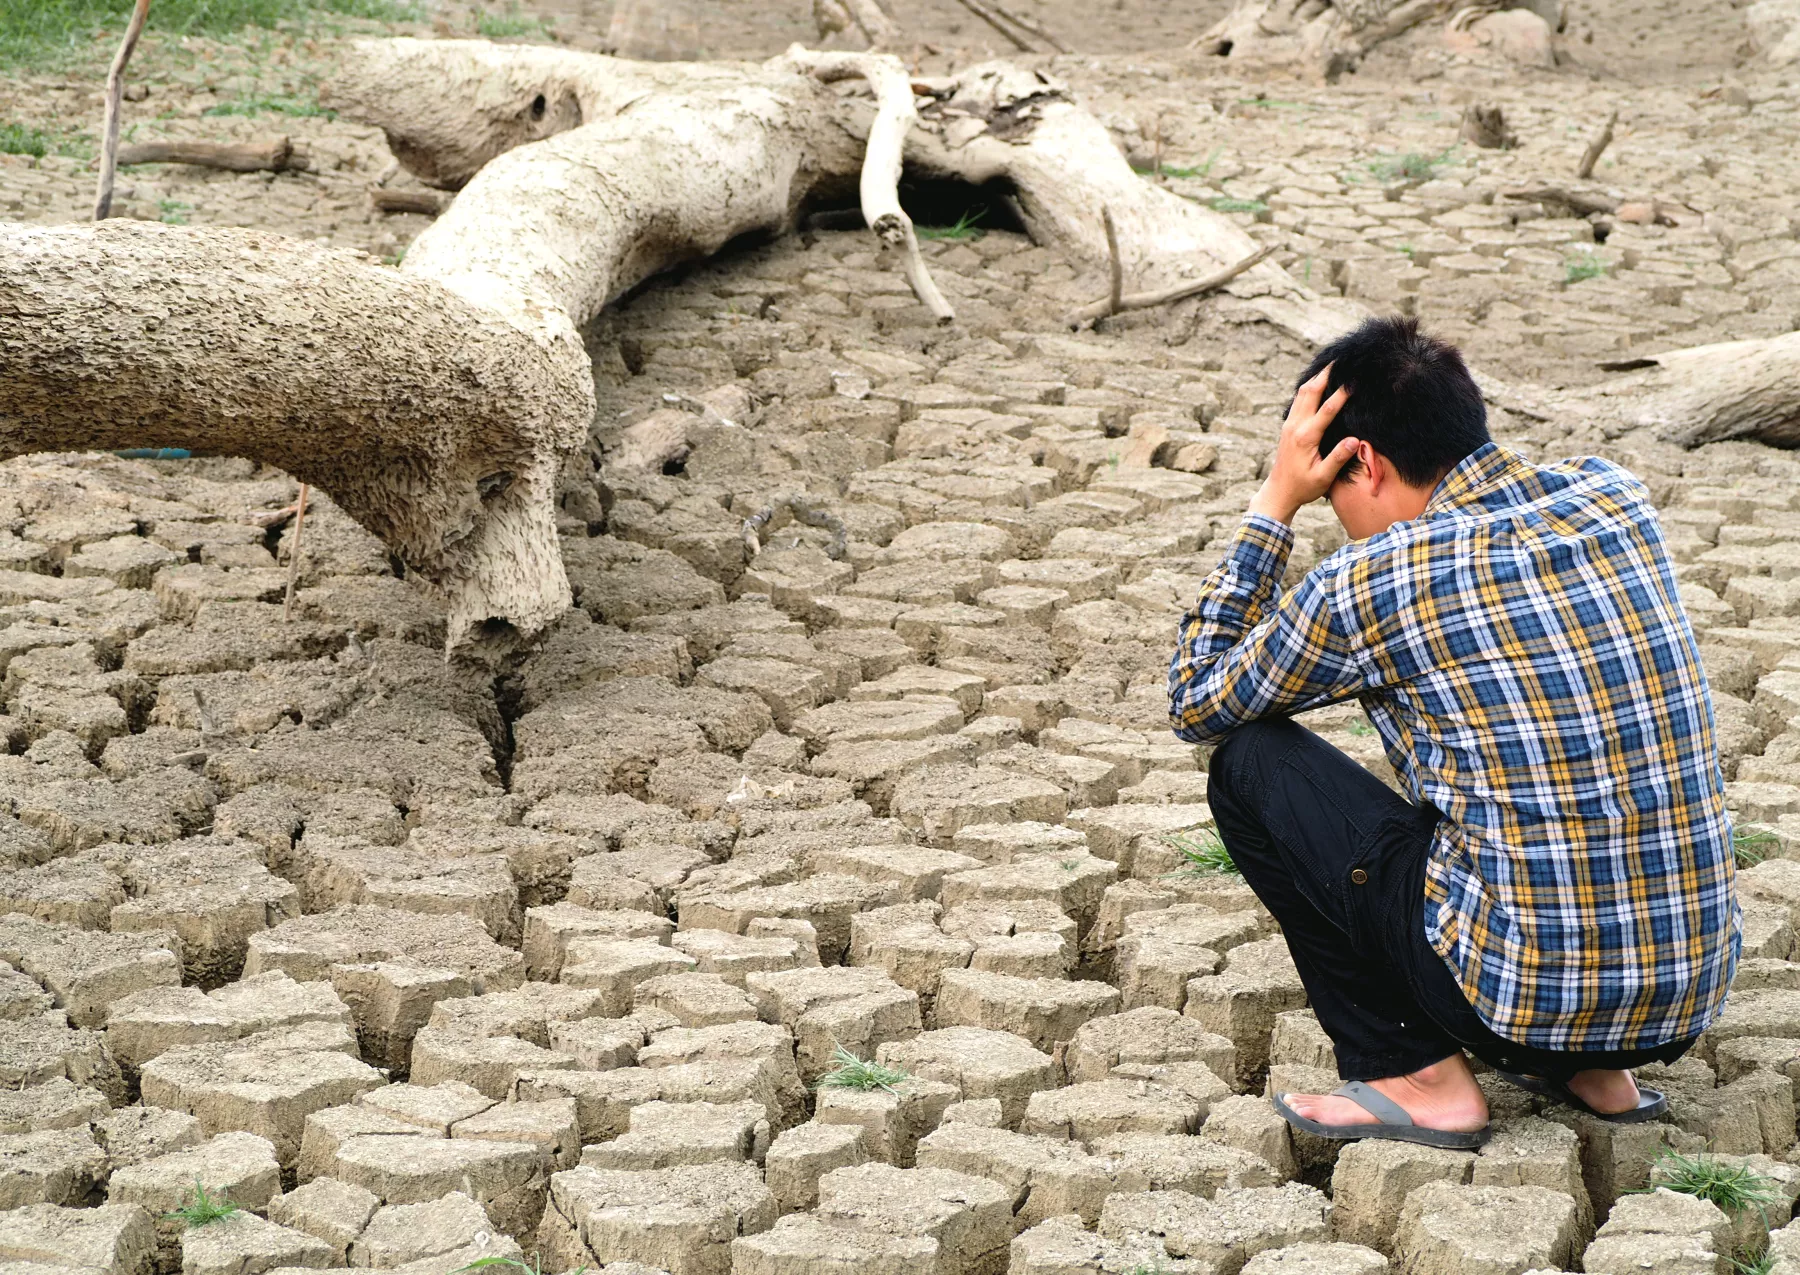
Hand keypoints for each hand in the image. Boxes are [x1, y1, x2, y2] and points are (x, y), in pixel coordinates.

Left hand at [1247, 365, 1354, 524]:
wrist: (1279, 492)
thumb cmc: (1303, 487)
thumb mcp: (1323, 477)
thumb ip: (1337, 458)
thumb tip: (1353, 440)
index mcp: (1305, 437)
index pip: (1326, 410)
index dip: (1341, 394)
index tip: (1354, 380)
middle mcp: (1295, 426)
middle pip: (1310, 392)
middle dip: (1325, 375)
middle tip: (1340, 358)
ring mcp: (1289, 424)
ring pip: (1302, 393)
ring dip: (1316, 377)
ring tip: (1330, 363)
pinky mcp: (1288, 426)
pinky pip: (1298, 400)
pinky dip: (1308, 386)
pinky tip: (1317, 380)